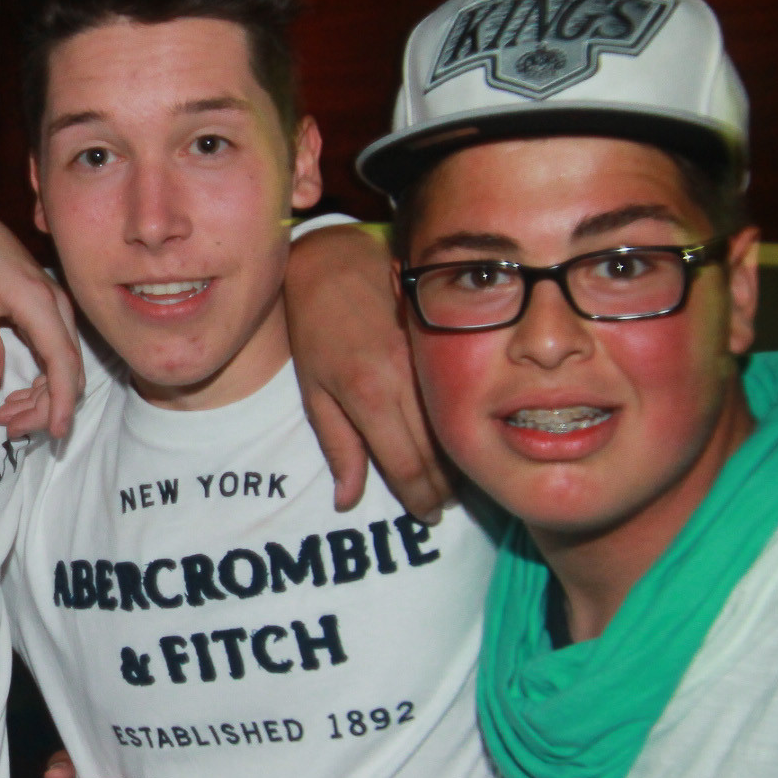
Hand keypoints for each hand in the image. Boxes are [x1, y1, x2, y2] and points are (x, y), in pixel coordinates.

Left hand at [0, 205, 83, 438]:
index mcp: (40, 303)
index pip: (63, 362)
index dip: (62, 401)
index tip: (56, 432)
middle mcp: (56, 307)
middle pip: (69, 369)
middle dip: (47, 406)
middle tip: (10, 427)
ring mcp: (54, 309)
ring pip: (63, 366)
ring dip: (43, 397)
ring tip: (8, 417)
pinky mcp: (45, 313)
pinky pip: (53, 356)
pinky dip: (40, 382)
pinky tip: (16, 397)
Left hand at [283, 225, 451, 519]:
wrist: (337, 261)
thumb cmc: (315, 329)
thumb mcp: (314, 392)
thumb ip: (337, 447)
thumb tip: (347, 501)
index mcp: (369, 396)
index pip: (405, 465)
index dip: (419, 499)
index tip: (426, 517)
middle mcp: (405, 379)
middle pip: (438, 452)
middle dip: (445, 486)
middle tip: (444, 505)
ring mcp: (430, 358)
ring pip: (456, 424)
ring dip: (459, 458)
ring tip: (456, 480)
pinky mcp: (444, 340)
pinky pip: (461, 392)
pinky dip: (463, 420)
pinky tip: (463, 435)